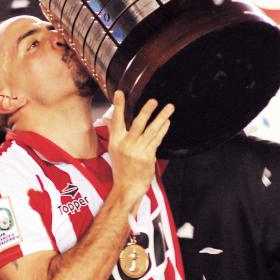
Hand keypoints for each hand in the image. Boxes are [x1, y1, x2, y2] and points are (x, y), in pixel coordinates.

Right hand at [107, 90, 173, 211]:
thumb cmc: (121, 167)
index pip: (116, 120)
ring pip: (151, 131)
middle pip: (137, 124)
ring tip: (169, 108)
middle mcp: (126, 145)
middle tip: (154, 101)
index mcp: (116, 141)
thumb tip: (110, 118)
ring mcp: (138, 151)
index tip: (120, 93)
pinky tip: (167, 122)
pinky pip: (157, 140)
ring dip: (162, 118)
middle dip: (146, 111)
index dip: (118, 106)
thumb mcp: (113, 149)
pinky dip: (163, 130)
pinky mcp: (148, 156)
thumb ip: (113, 132)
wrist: (127, 186)